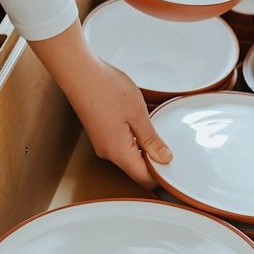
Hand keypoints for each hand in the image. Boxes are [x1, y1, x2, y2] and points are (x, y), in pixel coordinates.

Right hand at [29, 21, 170, 188]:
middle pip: (137, 170)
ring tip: (156, 130)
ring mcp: (102, 145)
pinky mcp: (100, 135)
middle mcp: (109, 154)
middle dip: (154, 162)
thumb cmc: (106, 90)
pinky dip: (134, 140)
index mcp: (120, 153)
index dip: (161, 176)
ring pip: (130, 157)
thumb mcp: (138, 115)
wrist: (79, 74)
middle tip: (170, 145)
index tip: (174, 166)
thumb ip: (152, 140)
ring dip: (144, 148)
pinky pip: (121, 145)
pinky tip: (140, 124)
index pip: (144, 179)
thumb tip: (164, 158)